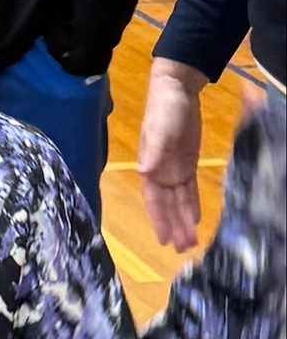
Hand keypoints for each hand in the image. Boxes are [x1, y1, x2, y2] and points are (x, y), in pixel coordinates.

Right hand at [137, 58, 206, 250]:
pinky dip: (191, 204)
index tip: (162, 239)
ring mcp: (173, 167)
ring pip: (178, 200)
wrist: (176, 89)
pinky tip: (194, 219)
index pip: (153, 198)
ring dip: (182, 220)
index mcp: (150, 164)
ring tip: (189, 242)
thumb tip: (143, 171)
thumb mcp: (160, 127)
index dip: (157, 218)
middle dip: (172, 226)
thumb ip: (154, 149)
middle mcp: (160, 170)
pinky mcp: (186, 163)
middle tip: (181, 249)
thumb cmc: (165, 107)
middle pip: (166, 204)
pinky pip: (189, 189)